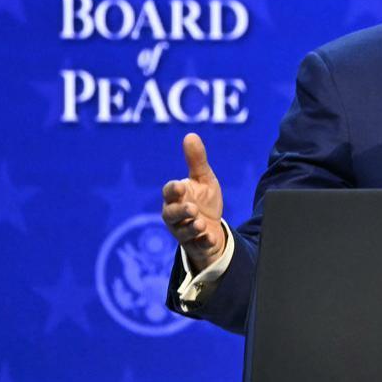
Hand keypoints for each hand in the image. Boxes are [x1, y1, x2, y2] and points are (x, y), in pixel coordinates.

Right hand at [160, 133, 225, 272]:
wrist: (212, 228)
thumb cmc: (204, 201)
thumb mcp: (203, 179)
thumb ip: (196, 161)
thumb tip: (190, 135)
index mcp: (176, 197)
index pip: (169, 192)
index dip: (172, 190)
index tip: (180, 186)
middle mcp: (175, 215)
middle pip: (171, 214)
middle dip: (180, 211)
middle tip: (192, 208)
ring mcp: (184, 232)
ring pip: (182, 232)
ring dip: (191, 228)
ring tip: (200, 224)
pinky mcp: (195, 246)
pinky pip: (198, 246)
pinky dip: (204, 242)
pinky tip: (210, 238)